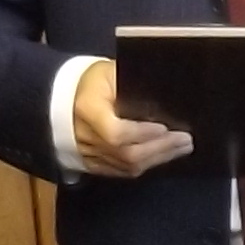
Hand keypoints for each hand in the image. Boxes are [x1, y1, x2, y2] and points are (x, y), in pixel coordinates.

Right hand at [69, 69, 193, 178]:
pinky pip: (121, 172)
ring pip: (126, 166)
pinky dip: (144, 166)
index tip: (164, 127)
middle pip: (126, 153)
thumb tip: (165, 97)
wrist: (59, 99)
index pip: (116, 132)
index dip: (142, 133)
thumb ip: (133, 84)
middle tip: (185, 141)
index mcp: (87, 109)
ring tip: (180, 148)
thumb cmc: (91, 81)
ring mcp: (87, 154)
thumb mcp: (110, 73)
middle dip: (160, 149)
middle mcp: (85, 136)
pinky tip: (161, 157)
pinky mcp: (91, 164)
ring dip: (158, 159)